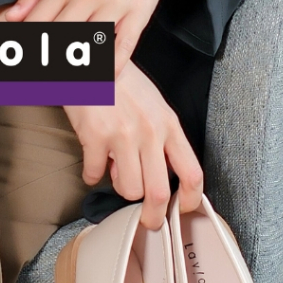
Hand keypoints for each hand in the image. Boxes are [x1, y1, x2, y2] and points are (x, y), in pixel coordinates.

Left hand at [5, 0, 176, 73]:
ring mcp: (114, 4)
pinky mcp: (137, 13)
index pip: (38, 23)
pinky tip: (104, 82)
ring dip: (77, 71)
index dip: (26, 49)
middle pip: (60, 38)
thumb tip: (12, 18)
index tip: (20, 69)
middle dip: (47, 64)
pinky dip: (112, 68)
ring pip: (90, 46)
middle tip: (37, 89)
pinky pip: (123, 47)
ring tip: (68, 89)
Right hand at [64, 60, 202, 229]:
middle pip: (159, 193)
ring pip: (128, 189)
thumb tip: (158, 175)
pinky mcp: (95, 137)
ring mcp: (122, 135)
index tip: (182, 210)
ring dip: (118, 186)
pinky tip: (92, 162)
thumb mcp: (153, 106)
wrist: (91, 60)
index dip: (190, 199)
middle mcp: (150, 132)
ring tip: (113, 168)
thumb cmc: (121, 84)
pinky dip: (91, 175)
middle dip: (153, 216)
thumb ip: (160, 140)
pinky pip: (94, 176)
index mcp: (168, 125)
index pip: (192, 171)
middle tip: (147, 222)